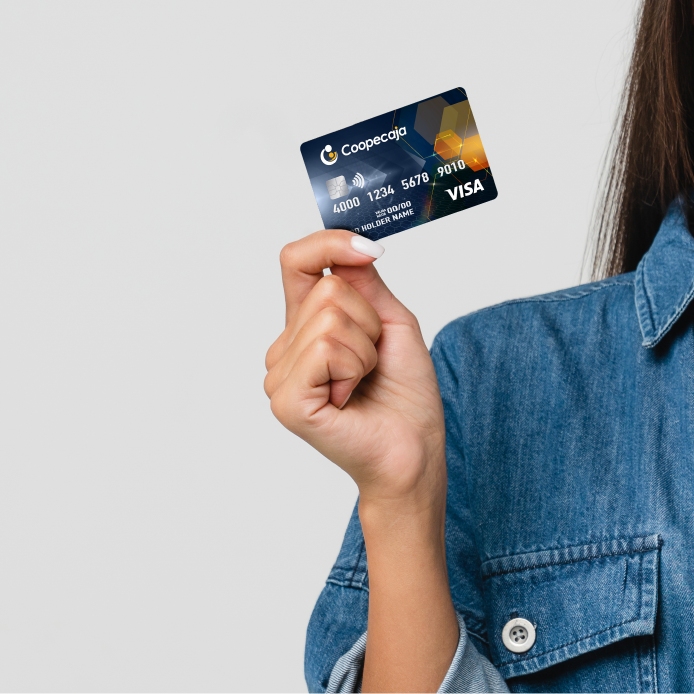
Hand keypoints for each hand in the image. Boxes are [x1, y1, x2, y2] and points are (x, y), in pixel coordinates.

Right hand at [264, 230, 444, 504]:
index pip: (297, 261)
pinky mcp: (286, 400)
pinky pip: (326, 348)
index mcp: (306, 326)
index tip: (370, 249)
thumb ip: (364, 283)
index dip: (329, 244)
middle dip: (370, 322)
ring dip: (366, 349)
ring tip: (362, 382)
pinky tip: (349, 397)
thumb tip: (350, 245)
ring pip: (329, 317)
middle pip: (328, 290)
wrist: (414, 449)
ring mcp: (279, 376)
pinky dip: (354, 367)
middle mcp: (285, 349)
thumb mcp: (392, 323)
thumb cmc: (405, 395)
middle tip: (373, 363)